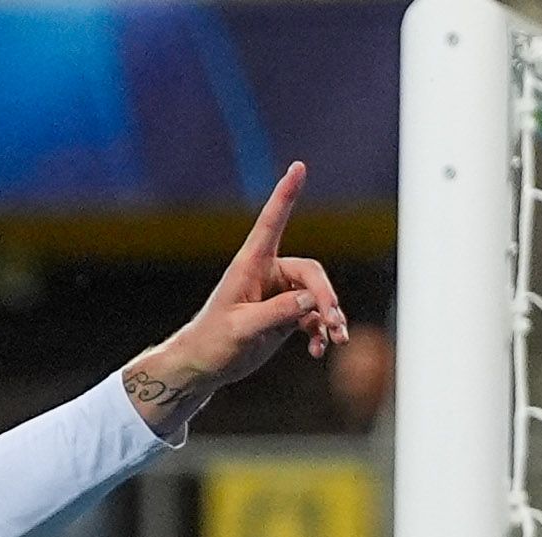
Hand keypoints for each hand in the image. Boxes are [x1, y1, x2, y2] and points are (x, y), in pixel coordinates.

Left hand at [122, 163, 346, 430]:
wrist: (205, 366)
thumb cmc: (213, 342)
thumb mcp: (242, 328)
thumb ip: (276, 313)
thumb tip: (311, 301)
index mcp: (251, 265)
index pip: (272, 222)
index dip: (286, 194)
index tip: (298, 166)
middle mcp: (268, 274)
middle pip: (311, 273)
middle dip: (326, 297)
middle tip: (334, 323)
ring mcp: (279, 295)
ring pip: (317, 298)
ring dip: (330, 318)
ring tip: (337, 340)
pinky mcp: (285, 315)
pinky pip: (313, 318)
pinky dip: (320, 333)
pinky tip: (316, 352)